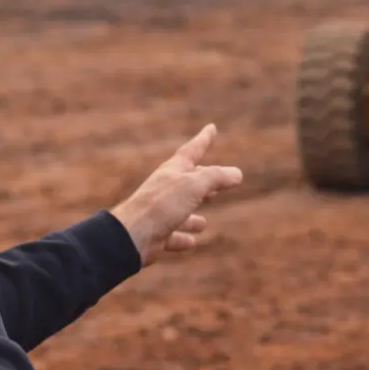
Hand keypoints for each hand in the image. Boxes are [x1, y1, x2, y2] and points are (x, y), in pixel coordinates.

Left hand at [110, 124, 242, 266]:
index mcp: (172, 172)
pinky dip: (183, 237)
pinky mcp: (156, 235)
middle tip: (218, 182)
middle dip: (204, 182)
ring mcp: (159, 213)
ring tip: (203, 222)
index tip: (211, 127)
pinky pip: (173, 236)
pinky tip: (191, 241)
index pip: (192, 151)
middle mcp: (165, 190)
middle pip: (188, 183)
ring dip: (192, 216)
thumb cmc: (161, 206)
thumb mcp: (194, 186)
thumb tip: (236, 173)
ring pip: (180, 212)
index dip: (203, 139)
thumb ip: (216, 178)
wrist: (131, 235)